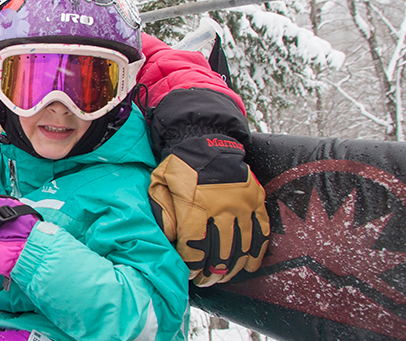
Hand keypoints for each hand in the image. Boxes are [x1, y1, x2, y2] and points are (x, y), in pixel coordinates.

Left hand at [149, 134, 269, 285]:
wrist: (207, 141)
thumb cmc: (180, 166)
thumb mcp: (160, 185)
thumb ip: (162, 212)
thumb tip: (168, 240)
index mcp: (196, 205)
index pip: (195, 246)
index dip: (192, 265)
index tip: (189, 273)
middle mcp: (222, 208)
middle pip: (220, 252)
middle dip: (211, 273)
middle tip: (205, 281)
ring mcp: (242, 205)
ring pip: (242, 247)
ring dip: (232, 268)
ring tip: (222, 278)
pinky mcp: (256, 201)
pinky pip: (261, 233)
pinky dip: (255, 253)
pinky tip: (248, 266)